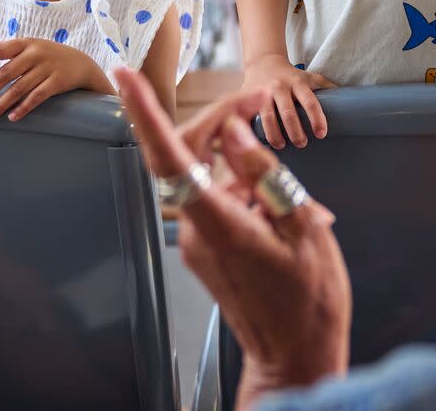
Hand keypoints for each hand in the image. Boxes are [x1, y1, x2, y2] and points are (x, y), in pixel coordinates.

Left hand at [0, 38, 112, 121]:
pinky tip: (12, 117)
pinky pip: (37, 97)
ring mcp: (47, 68)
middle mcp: (35, 54)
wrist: (82, 64)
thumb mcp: (31, 45)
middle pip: (6, 73)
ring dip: (2, 103)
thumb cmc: (49, 55)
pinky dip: (23, 107)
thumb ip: (7, 45)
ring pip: (19, 88)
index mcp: (26, 43)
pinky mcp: (58, 82)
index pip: (0, 50)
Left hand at [115, 68, 350, 405]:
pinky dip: (249, 196)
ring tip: (298, 204)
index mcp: (220, 223)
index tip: (126, 78)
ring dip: (248, 172)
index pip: (171, 157)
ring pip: (213, 179)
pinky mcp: (207, 248)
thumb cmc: (309, 300)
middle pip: (193, 156)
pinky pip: (221, 202)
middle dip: (221, 123)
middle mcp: (198, 230)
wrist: (297, 358)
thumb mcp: (303, 225)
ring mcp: (199, 241)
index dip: (145, 113)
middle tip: (258, 101)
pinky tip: (283, 215)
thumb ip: (264, 172)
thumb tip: (232, 133)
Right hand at [242, 55, 336, 149]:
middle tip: (303, 144)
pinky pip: (253, 118)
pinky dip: (258, 132)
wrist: (263, 63)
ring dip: (276, 135)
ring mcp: (264, 93)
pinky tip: (261, 142)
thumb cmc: (291, 75)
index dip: (317, 119)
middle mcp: (281, 87)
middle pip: (289, 113)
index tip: (321, 134)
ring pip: (269, 117)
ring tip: (283, 146)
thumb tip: (351, 98)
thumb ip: (326, 87)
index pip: (310, 102)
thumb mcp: (310, 77)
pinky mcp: (250, 99)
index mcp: (299, 83)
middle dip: (296, 132)